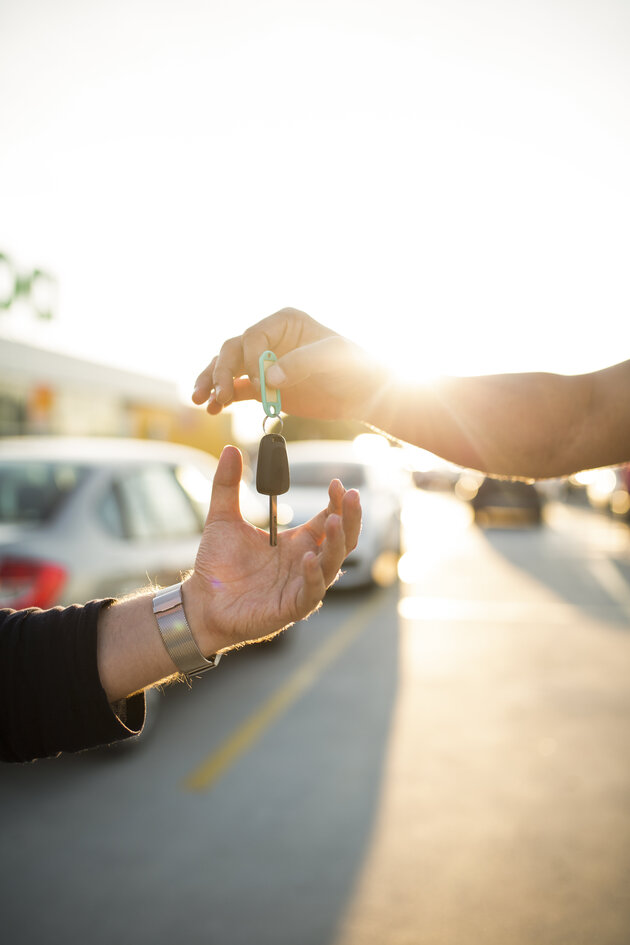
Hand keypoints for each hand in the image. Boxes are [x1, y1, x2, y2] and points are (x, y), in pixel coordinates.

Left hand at [182, 445, 361, 651]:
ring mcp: (301, 585)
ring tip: (336, 521)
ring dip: (338, 543)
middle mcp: (305, 562)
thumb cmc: (217, 565)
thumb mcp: (222, 519)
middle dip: (351, 518)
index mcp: (297, 542)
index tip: (336, 483)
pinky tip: (309, 558)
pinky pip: (311, 591)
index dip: (337, 503)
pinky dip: (313, 575)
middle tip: (350, 496)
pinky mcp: (292, 607)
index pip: (328, 519)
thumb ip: (227, 485)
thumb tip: (230, 448)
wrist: (201, 601)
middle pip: (342, 540)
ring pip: (332, 564)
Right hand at [192, 307, 374, 421]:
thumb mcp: (334, 358)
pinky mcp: (264, 386)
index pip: (253, 337)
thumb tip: (269, 378)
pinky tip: (212, 409)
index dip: (251, 361)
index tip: (264, 384)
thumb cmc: (354, 368)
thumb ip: (301, 362)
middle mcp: (269, 338)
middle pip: (233, 351)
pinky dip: (224, 398)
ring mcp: (265, 362)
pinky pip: (238, 389)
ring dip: (212, 383)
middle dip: (221, 372)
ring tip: (202, 402)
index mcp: (284, 321)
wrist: (364, 393)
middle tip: (219, 395)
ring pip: (228, 368)